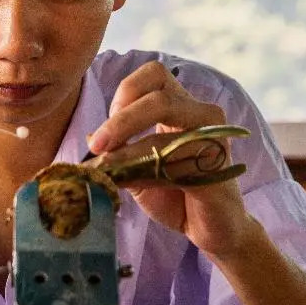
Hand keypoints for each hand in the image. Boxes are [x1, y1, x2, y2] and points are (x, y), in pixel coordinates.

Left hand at [87, 61, 256, 259]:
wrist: (211, 230)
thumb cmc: (176, 195)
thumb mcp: (139, 169)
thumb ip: (119, 152)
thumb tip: (88, 139)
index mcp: (182, 106)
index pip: (154, 74)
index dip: (126, 92)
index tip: (108, 125)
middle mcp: (202, 114)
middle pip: (159, 96)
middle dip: (121, 120)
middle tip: (97, 144)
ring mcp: (214, 138)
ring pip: (166, 131)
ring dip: (128, 148)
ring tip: (104, 167)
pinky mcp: (217, 167)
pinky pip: (176, 161)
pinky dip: (144, 170)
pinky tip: (127, 181)